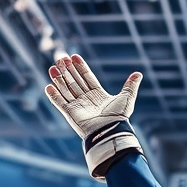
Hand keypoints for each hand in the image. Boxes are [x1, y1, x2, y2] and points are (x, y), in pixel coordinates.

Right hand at [45, 54, 143, 178]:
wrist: (110, 130)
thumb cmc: (119, 116)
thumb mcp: (127, 98)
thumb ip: (130, 86)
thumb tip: (138, 74)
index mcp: (98, 94)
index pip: (87, 77)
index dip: (80, 67)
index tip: (74, 56)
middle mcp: (86, 99)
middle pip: (74, 81)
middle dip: (67, 70)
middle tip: (60, 57)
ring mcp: (77, 106)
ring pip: (65, 89)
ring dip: (58, 79)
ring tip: (52, 67)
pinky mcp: (70, 114)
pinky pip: (59, 103)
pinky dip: (54, 96)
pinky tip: (48, 86)